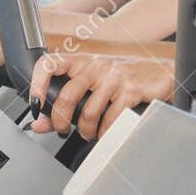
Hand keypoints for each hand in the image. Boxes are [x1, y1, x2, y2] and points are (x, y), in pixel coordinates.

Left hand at [29, 53, 174, 140]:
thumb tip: (38, 124)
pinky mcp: (131, 89)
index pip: (50, 63)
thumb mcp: (92, 86)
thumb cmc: (123, 79)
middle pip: (67, 96)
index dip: (37, 83)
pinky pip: (110, 118)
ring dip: (85, 130)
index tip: (35, 103)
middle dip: (61, 121)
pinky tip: (106, 130)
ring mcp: (115, 76)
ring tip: (88, 133)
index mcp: (83, 61)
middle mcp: (97, 65)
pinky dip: (105, 131)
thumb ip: (63, 105)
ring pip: (89, 112)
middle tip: (63, 130)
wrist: (160, 74)